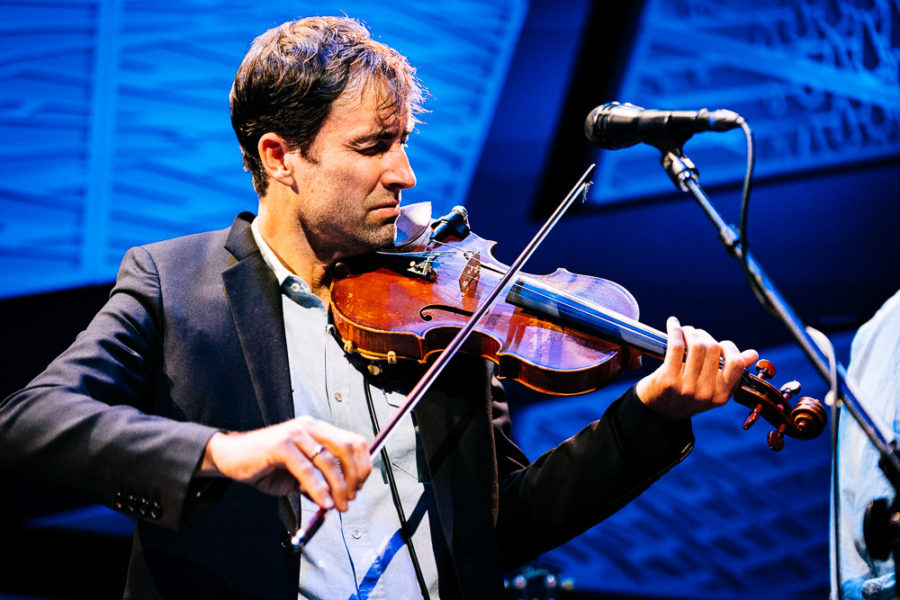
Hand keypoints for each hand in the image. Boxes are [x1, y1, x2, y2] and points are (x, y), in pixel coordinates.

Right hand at [198, 416, 371, 511]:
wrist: (231, 457)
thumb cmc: (265, 464)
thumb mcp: (299, 473)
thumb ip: (320, 479)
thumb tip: (341, 496)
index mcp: (318, 429)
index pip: (354, 441)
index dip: (362, 465)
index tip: (360, 486)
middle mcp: (309, 427)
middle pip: (347, 448)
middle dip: (354, 476)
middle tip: (350, 498)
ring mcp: (295, 434)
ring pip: (329, 460)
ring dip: (338, 488)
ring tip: (336, 505)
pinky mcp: (281, 445)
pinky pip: (307, 469)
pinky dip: (319, 489)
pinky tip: (323, 502)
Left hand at [635, 316, 757, 419]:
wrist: (657, 411)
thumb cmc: (686, 395)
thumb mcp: (711, 389)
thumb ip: (730, 371)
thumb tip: (753, 354)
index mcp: (721, 396)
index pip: (736, 364)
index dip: (729, 348)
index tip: (718, 343)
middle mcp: (706, 393)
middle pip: (713, 349)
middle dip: (704, 336)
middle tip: (694, 334)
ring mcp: (687, 388)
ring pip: (697, 345)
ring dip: (690, 332)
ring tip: (684, 331)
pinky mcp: (668, 380)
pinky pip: (677, 346)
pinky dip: (674, 330)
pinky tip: (672, 324)